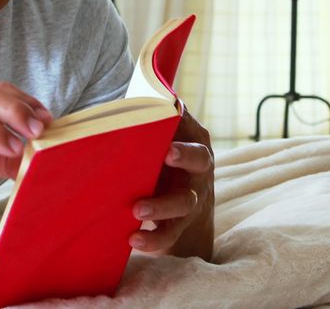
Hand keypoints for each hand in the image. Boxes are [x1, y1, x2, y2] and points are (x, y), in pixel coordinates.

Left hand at [129, 104, 214, 259]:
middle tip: (166, 154)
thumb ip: (152, 117)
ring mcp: (192, 198)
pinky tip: (133, 239)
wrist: (182, 201)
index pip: (191, 130)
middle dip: (183, 158)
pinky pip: (170, 235)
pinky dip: (153, 240)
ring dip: (161, 207)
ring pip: (184, 203)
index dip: (181, 131)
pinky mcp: (180, 225)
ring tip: (137, 211)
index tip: (168, 137)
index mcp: (194, 140)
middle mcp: (199, 168)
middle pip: (199, 161)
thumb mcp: (162, 135)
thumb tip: (130, 89)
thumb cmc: (161, 155)